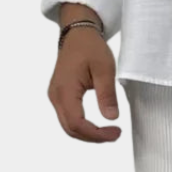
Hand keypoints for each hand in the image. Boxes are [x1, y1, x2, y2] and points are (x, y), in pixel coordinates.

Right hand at [48, 28, 120, 142]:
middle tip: (115, 134)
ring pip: (68, 126)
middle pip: (70, 129)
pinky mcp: (60, 96)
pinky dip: (83, 126)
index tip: (116, 132)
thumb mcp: (105, 69)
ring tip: (109, 132)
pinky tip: (98, 126)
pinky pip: (69, 118)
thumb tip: (111, 117)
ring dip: (88, 134)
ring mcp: (56, 96)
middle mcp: (56, 95)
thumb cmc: (90, 47)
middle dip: (93, 137)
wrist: (77, 34)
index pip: (76, 123)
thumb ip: (107, 94)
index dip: (96, 134)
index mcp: (65, 89)